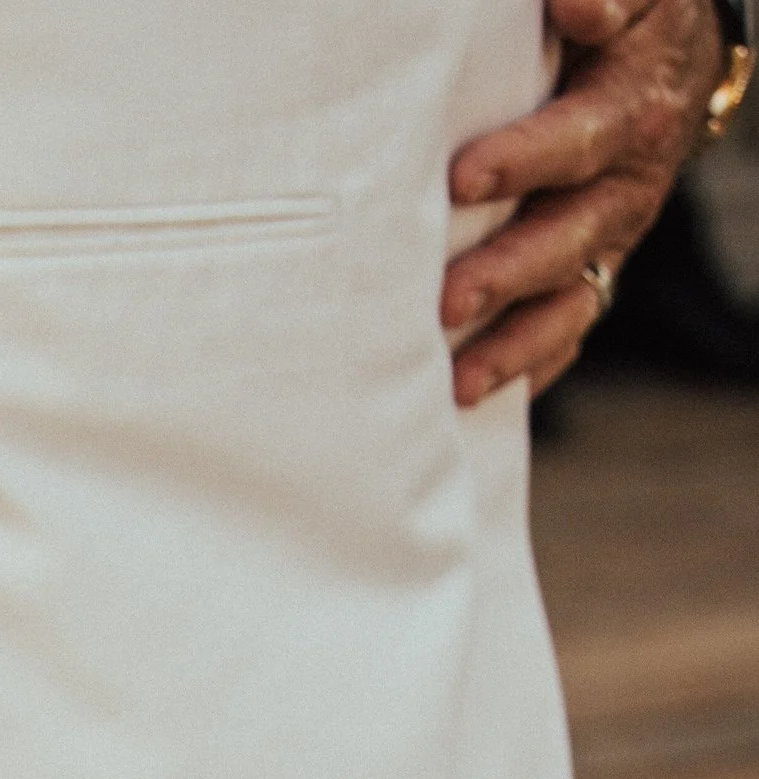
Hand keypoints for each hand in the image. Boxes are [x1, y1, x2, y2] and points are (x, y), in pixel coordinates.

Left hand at [445, 0, 724, 401]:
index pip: (578, 137)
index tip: (464, 178)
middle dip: (508, 271)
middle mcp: (626, 183)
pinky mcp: (598, 271)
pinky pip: (568, 330)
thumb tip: (576, 3)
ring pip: (570, 300)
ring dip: (515, 343)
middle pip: (569, 235)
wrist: (671, 62)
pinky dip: (530, 365)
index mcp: (629, 108)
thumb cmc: (622, 21)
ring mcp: (613, 236)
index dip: (525, 159)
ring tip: (459, 380)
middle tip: (447, 301)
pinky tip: (479, 399)